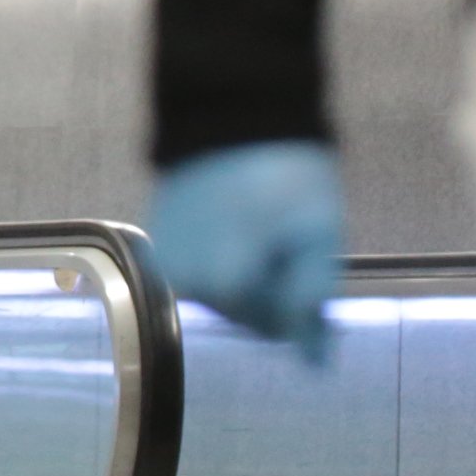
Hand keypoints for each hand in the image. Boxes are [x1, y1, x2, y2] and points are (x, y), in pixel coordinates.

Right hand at [144, 140, 343, 361]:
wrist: (235, 112)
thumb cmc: (284, 171)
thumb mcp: (317, 236)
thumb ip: (311, 301)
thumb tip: (317, 362)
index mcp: (221, 282)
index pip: (270, 326)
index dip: (299, 298)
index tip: (307, 257)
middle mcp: (183, 279)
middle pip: (242, 313)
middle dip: (272, 284)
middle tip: (286, 235)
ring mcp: (165, 260)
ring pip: (222, 294)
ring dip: (249, 271)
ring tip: (262, 223)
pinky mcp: (158, 240)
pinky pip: (200, 269)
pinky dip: (224, 255)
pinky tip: (238, 222)